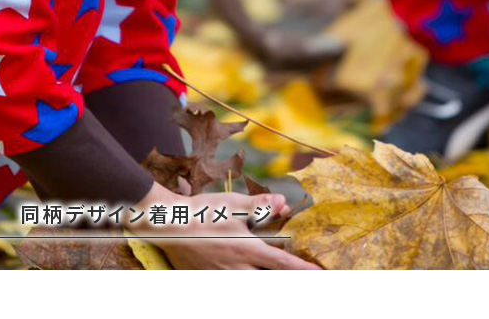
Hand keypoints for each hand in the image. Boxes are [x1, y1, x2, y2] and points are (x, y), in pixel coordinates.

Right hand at [124, 182, 319, 269]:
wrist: (169, 224)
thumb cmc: (205, 210)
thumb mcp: (235, 203)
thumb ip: (261, 205)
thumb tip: (283, 203)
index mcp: (248, 249)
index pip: (282, 263)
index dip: (302, 270)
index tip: (319, 275)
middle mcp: (238, 267)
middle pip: (268, 282)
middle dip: (284, 281)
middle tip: (301, 278)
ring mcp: (221, 277)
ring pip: (249, 284)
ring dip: (262, 279)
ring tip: (271, 272)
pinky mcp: (207, 280)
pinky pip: (229, 282)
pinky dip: (240, 277)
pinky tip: (242, 271)